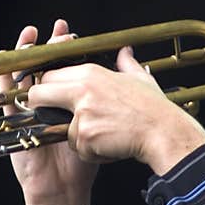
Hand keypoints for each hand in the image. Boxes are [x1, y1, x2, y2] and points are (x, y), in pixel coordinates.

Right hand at [0, 20, 98, 204]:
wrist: (64, 191)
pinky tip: (5, 61)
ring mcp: (27, 112)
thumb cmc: (81, 164)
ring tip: (32, 35)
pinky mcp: (13, 122)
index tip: (72, 34)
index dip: (64, 51)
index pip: (62, 69)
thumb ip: (104, 104)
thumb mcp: (96, 130)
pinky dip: (4, 78)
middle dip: (49, 47)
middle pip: (42, 68)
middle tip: (60, 33)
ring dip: (24, 55)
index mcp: (65, 105)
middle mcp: (45, 105)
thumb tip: (118, 77)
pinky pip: (5, 96)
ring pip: (22, 76)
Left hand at [27, 46, 204, 174]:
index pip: (50, 76)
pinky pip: (76, 147)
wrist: (166, 132)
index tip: (52, 97)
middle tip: (52, 118)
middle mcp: (82, 90)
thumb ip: (126, 63)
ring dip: (75, 136)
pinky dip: (90, 152)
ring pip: (59, 128)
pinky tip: (109, 145)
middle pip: (38, 95)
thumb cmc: (155, 108)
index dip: (47, 88)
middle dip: (39, 107)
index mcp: (91, 73)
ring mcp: (82, 113)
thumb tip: (125, 52)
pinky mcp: (84, 136)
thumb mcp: (140, 79)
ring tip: (102, 134)